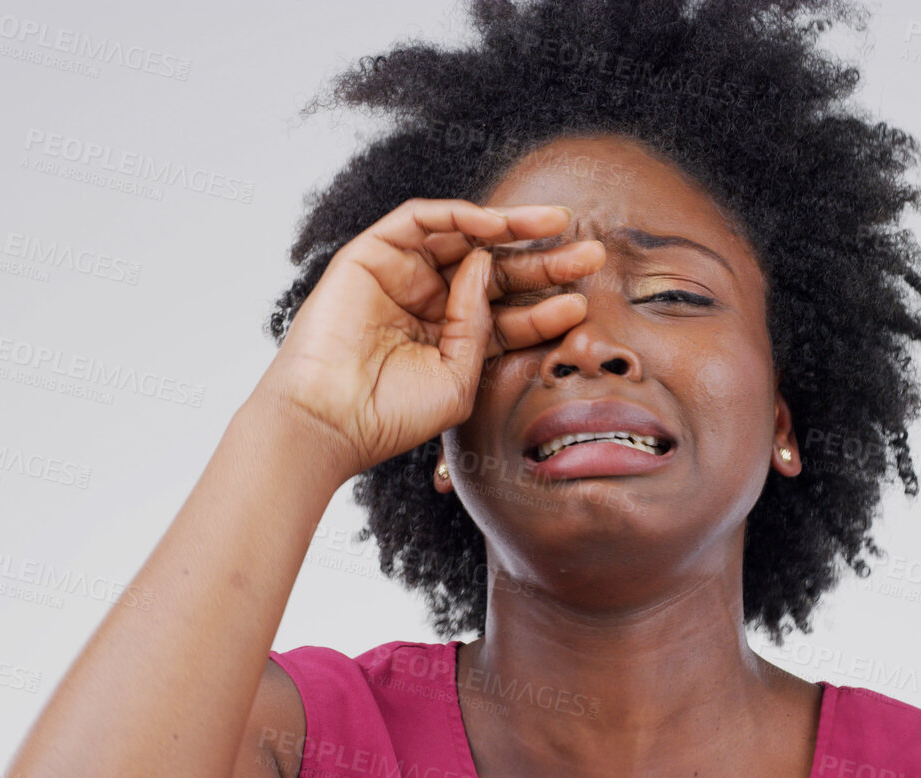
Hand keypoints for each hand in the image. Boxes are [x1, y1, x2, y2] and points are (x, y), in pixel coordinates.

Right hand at [254, 199, 604, 479]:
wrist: (329, 419)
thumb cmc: (391, 414)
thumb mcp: (459, 380)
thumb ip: (481, 328)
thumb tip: (486, 267)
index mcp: (449, 341)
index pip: (507, 315)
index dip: (545, 308)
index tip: (582, 303)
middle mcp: (427, 304)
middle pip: (495, 272)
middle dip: (543, 262)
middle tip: (591, 255)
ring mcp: (400, 277)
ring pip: (464, 239)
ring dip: (511, 228)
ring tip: (557, 226)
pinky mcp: (372, 255)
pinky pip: (420, 220)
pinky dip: (459, 217)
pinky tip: (496, 226)